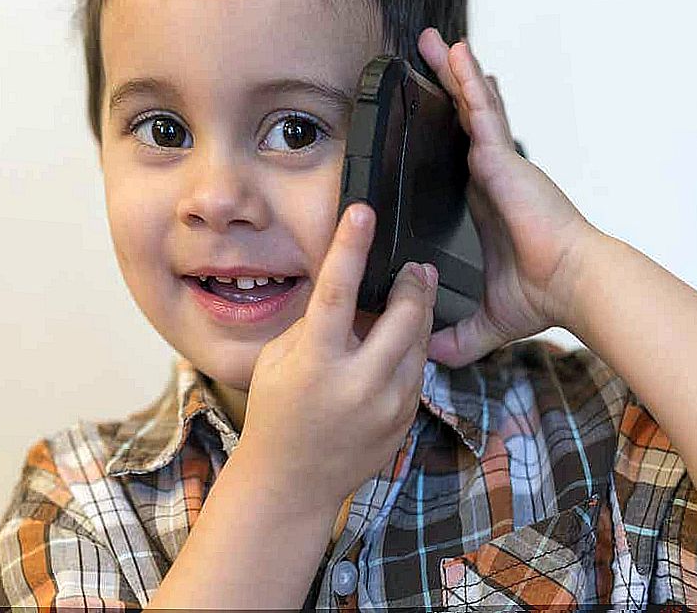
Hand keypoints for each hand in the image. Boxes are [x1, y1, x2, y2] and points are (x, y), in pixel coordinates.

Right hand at [234, 203, 437, 511]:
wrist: (292, 483)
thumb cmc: (276, 412)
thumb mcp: (278, 359)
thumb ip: (315, 323)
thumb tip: (349, 286)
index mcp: (316, 364)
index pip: (337, 294)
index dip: (351, 248)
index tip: (363, 212)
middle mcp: (357, 385)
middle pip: (404, 316)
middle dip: (413, 282)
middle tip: (415, 264)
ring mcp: (388, 406)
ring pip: (420, 342)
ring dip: (419, 312)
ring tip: (414, 290)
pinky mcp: (405, 420)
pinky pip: (417, 370)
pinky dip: (411, 348)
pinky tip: (401, 337)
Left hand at [418, 28, 599, 366]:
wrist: (573, 285)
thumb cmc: (543, 294)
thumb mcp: (484, 319)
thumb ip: (457, 336)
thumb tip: (430, 358)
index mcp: (485, 201)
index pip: (459, 154)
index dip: (447, 128)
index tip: (428, 109)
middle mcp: (492, 174)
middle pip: (463, 120)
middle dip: (445, 87)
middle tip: (423, 57)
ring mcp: (499, 163)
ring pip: (471, 107)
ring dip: (453, 73)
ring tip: (433, 41)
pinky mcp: (502, 159)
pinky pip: (480, 112)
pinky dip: (468, 81)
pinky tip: (456, 53)